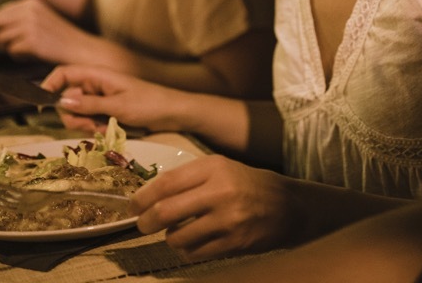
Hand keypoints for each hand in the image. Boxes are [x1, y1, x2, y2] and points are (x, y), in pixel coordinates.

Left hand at [0, 0, 93, 62]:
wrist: (79, 48)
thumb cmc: (58, 37)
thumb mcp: (39, 18)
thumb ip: (17, 19)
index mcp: (31, 2)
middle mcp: (29, 11)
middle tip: (9, 45)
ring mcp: (30, 26)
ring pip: (2, 40)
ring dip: (10, 48)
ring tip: (27, 49)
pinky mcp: (32, 42)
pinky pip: (12, 52)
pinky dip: (19, 56)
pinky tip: (33, 54)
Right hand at [42, 64, 188, 132]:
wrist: (174, 114)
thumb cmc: (150, 104)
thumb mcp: (118, 106)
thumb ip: (89, 104)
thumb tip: (60, 100)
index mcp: (97, 75)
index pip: (63, 73)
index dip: (50, 85)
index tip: (44, 105)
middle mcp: (95, 85)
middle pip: (66, 98)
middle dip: (73, 116)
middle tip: (89, 126)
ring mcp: (100, 99)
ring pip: (76, 113)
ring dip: (85, 125)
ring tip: (104, 129)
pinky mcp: (105, 111)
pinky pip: (89, 120)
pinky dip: (94, 128)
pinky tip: (108, 131)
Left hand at [132, 154, 294, 260]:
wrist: (287, 206)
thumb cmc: (246, 185)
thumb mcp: (220, 169)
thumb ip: (188, 178)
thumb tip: (148, 195)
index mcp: (214, 167)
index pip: (167, 183)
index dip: (143, 197)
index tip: (133, 205)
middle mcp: (220, 191)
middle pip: (165, 212)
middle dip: (146, 222)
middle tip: (142, 225)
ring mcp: (227, 219)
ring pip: (177, 237)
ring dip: (171, 238)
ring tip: (179, 232)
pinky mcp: (233, 243)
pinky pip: (194, 253)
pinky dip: (187, 251)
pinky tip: (194, 243)